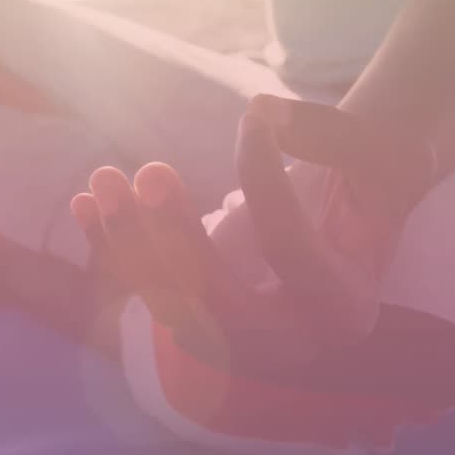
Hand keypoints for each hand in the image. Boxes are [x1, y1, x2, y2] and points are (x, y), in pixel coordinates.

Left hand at [72, 95, 419, 373]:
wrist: (349, 210)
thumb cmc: (367, 177)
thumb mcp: (370, 150)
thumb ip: (328, 134)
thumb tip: (262, 113)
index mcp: (345, 308)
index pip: (294, 253)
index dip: (269, 185)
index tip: (252, 117)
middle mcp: (289, 341)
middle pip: (221, 308)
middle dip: (177, 244)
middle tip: (149, 172)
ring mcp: (238, 340)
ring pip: (171, 306)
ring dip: (131, 244)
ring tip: (103, 180)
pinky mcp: (200, 321)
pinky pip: (149, 293)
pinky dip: (113, 250)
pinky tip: (83, 201)